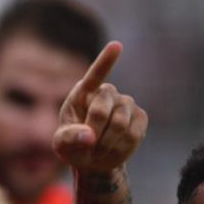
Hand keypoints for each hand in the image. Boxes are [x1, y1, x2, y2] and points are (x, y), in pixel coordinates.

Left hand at [53, 41, 147, 173]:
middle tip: (87, 147)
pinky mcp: (140, 116)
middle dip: (92, 134)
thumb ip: (69, 138)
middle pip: (100, 111)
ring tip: (98, 149)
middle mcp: (107, 92)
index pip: (95, 75)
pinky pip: (133, 134)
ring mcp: (126, 102)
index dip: (106, 60)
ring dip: (105, 144)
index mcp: (83, 92)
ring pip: (119, 125)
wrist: (95, 158)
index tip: (116, 45)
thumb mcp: (62, 144)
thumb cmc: (74, 146)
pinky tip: (114, 148)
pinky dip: (121, 148)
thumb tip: (89, 136)